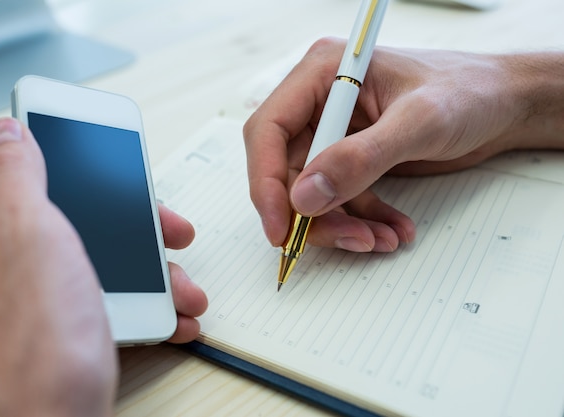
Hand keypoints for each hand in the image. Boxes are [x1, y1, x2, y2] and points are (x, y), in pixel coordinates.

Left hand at [0, 118, 205, 416]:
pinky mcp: (59, 340)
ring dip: (154, 274)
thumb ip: (16, 176)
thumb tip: (6, 131)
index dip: (80, 164)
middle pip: (80, 225)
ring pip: (101, 268)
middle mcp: (3, 269)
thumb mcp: (27, 235)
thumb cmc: (26, 346)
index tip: (113, 157)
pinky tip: (169, 318)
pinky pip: (107, 308)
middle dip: (136, 229)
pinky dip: (146, 309)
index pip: (33, 177)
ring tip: (184, 290)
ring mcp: (33, 306)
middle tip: (170, 232)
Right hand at [243, 38, 563, 251]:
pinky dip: (363, 220)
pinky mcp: (353, 157)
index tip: (280, 227)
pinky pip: (341, 198)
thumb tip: (305, 197)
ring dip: (342, 223)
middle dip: (313, 213)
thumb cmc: (469, 92)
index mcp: (322, 74)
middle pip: (286, 169)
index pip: (269, 130)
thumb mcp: (418, 123)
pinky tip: (392, 229)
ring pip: (313, 192)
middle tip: (347, 239)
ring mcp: (336, 132)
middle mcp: (321, 102)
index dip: (265, 183)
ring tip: (381, 239)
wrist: (503, 104)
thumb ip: (360, 159)